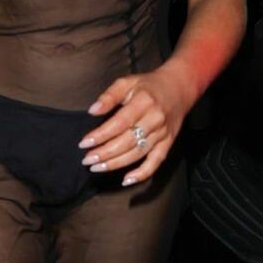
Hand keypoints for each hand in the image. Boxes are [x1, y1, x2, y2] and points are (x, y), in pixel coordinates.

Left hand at [79, 60, 196, 185]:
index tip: (84, 143)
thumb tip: (92, 111)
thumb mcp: (127, 82)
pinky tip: (126, 180)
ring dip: (116, 164)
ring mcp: (163, 133)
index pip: (119, 123)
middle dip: (105, 153)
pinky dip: (142, 174)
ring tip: (97, 167)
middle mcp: (155, 119)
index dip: (100, 135)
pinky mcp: (168, 143)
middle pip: (127, 141)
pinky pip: (156, 162)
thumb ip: (109, 96)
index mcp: (144, 102)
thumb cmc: (148, 85)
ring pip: (138, 153)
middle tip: (87, 160)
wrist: (178, 88)